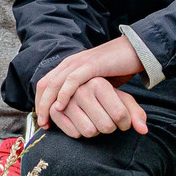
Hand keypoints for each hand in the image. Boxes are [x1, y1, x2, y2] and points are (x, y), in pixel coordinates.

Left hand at [33, 37, 149, 136]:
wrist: (135, 51)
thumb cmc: (117, 68)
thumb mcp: (97, 83)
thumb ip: (87, 92)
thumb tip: (81, 110)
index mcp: (70, 66)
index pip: (46, 83)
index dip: (41, 101)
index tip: (43, 120)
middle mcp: (71, 63)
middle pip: (46, 84)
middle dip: (41, 105)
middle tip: (41, 123)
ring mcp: (80, 63)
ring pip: (55, 83)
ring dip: (47, 102)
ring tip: (45, 119)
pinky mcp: (91, 65)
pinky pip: (73, 80)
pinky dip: (64, 93)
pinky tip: (61, 106)